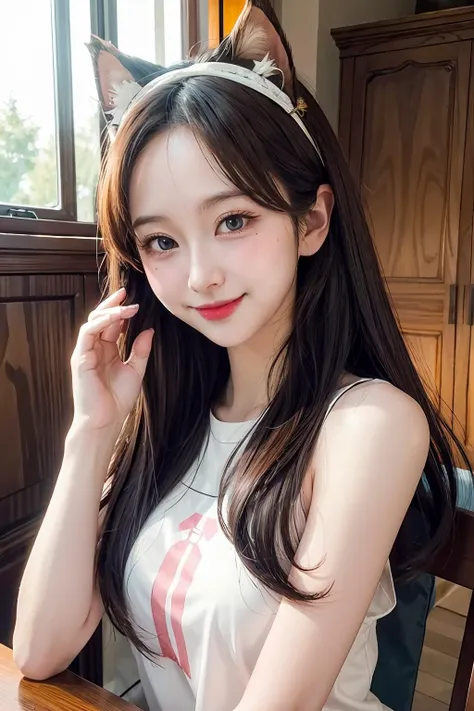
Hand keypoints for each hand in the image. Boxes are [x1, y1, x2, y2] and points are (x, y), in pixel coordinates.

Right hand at [70, 287, 153, 433]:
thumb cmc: (117, 400)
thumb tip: (149, 330)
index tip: (135, 301)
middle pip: (99, 318)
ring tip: (127, 306)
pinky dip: (100, 322)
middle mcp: (94, 349)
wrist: (105, 421)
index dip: (121, 311)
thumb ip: (141, 350)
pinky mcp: (80, 357)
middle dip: (112, 304)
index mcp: (106, 351)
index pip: (111, 324)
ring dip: (109, 311)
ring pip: (92, 322)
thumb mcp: (135, 371)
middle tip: (126, 292)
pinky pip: (87, 332)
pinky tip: (115, 318)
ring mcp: (85, 352)